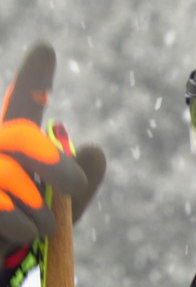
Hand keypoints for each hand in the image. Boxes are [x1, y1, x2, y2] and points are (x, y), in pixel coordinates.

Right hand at [0, 43, 105, 286]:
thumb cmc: (27, 238)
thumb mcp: (62, 212)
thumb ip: (80, 184)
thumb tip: (95, 148)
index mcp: (12, 148)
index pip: (22, 106)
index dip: (33, 79)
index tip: (47, 48)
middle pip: (25, 139)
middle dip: (56, 167)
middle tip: (71, 187)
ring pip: (14, 177)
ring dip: (39, 209)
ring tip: (41, 227)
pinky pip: (3, 208)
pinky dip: (23, 225)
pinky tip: (25, 234)